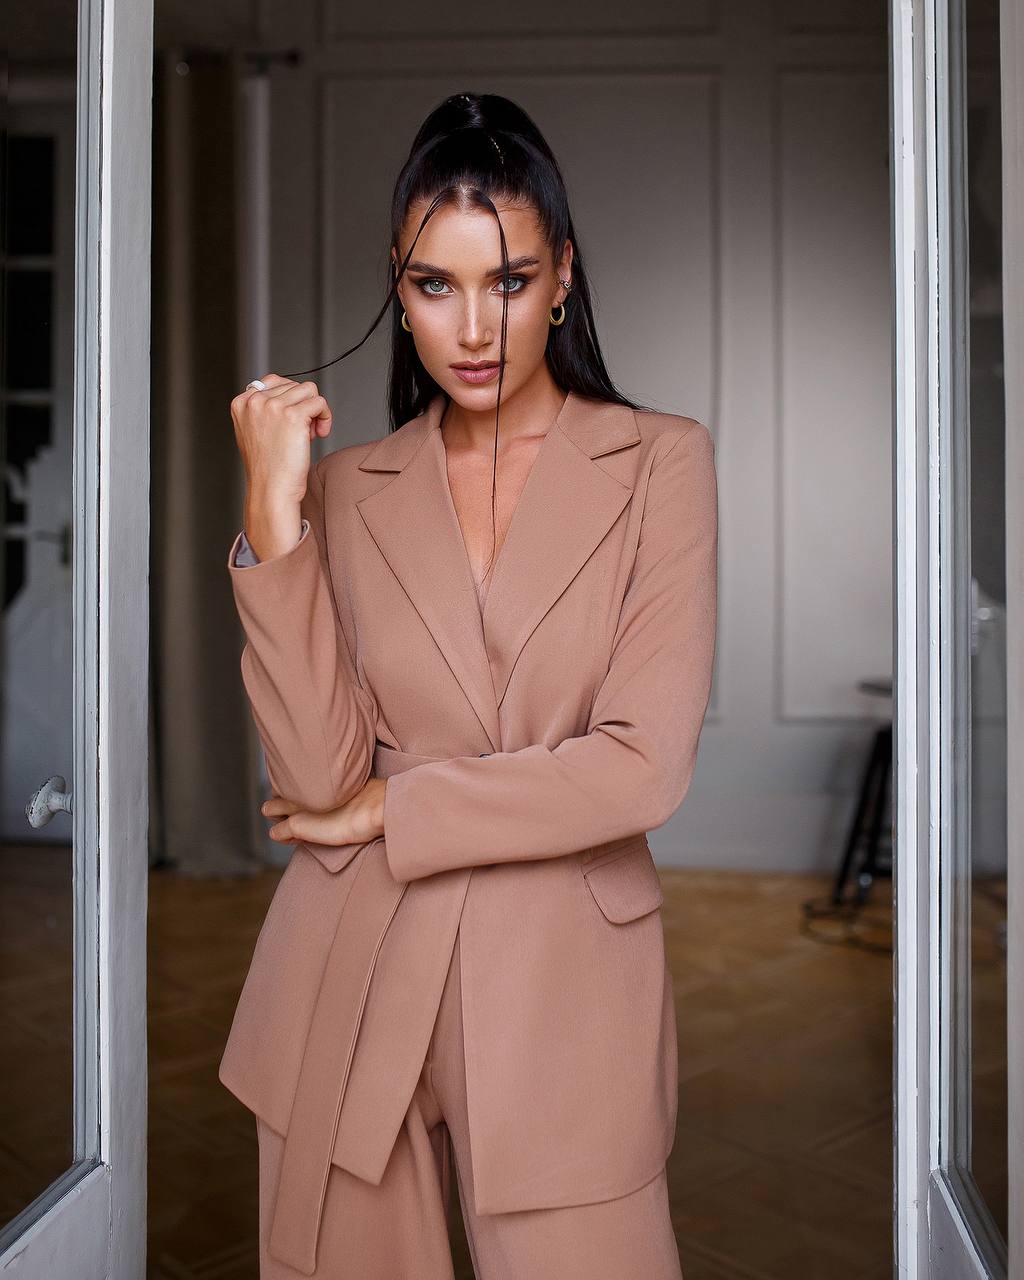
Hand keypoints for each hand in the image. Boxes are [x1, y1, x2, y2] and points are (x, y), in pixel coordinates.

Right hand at [230, 371, 333, 504]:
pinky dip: (325, 416)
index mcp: (242, 403)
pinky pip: (320, 402)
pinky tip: (319, 434)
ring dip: (315, 411)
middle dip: (302, 407)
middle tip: (301, 433)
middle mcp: (255, 401)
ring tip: (309, 433)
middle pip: (294, 385)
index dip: (289, 401)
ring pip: (309, 390)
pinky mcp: (292, 415)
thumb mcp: (255, 431)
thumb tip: (292, 392)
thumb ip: (265, 409)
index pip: (274, 382)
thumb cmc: (268, 467)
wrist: (271, 490)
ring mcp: (272, 406)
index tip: (291, 423)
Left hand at [261, 777, 386, 846]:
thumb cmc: (371, 796)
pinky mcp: (296, 825)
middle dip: (280, 801)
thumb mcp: (350, 785)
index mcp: (313, 774)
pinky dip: (282, 836)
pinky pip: (276, 833)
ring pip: (270, 810)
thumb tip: (330, 792)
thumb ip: (334, 785)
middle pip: (275, 790)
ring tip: (293, 826)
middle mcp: (300, 788)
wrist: (376, 807)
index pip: (289, 778)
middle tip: (294, 812)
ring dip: (278, 818)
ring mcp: (296, 807)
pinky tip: (295, 839)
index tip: (303, 797)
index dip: (293, 788)